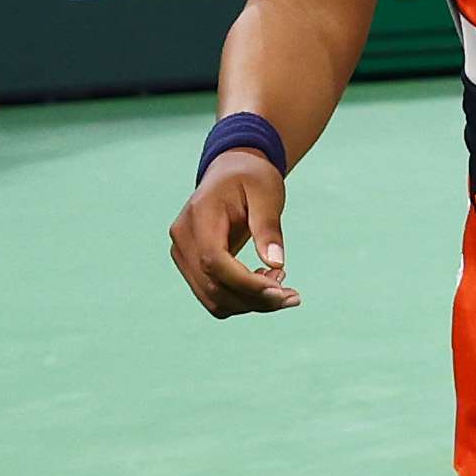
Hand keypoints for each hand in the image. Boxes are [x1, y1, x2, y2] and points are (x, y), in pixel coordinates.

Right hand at [169, 154, 297, 314]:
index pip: (214, 261)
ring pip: (212, 298)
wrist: (231, 171)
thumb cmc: (251, 177)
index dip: (246, 283)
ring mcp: (182, 253)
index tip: (281, 289)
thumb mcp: (266, 193)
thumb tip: (276, 264)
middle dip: (255, 299)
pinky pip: (213, 295)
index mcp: (199, 215)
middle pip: (213, 287)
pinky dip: (241, 300)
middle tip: (292, 295)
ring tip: (281, 287)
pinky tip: (264, 285)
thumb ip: (268, 227)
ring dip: (250, 304)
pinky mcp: (190, 265)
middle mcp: (183, 238)